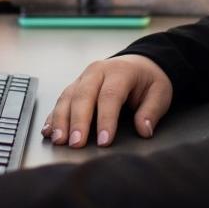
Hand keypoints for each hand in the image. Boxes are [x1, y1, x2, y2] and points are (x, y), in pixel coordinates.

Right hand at [44, 55, 172, 148]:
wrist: (139, 63)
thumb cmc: (148, 80)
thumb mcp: (160, 92)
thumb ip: (152, 111)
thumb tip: (144, 130)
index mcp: (119, 71)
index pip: (110, 96)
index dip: (106, 119)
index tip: (105, 141)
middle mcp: (97, 71)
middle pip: (83, 95)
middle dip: (78, 121)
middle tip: (76, 144)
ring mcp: (83, 78)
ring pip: (67, 97)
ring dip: (61, 120)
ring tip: (59, 140)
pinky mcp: (74, 86)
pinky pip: (61, 100)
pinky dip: (53, 116)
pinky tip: (48, 131)